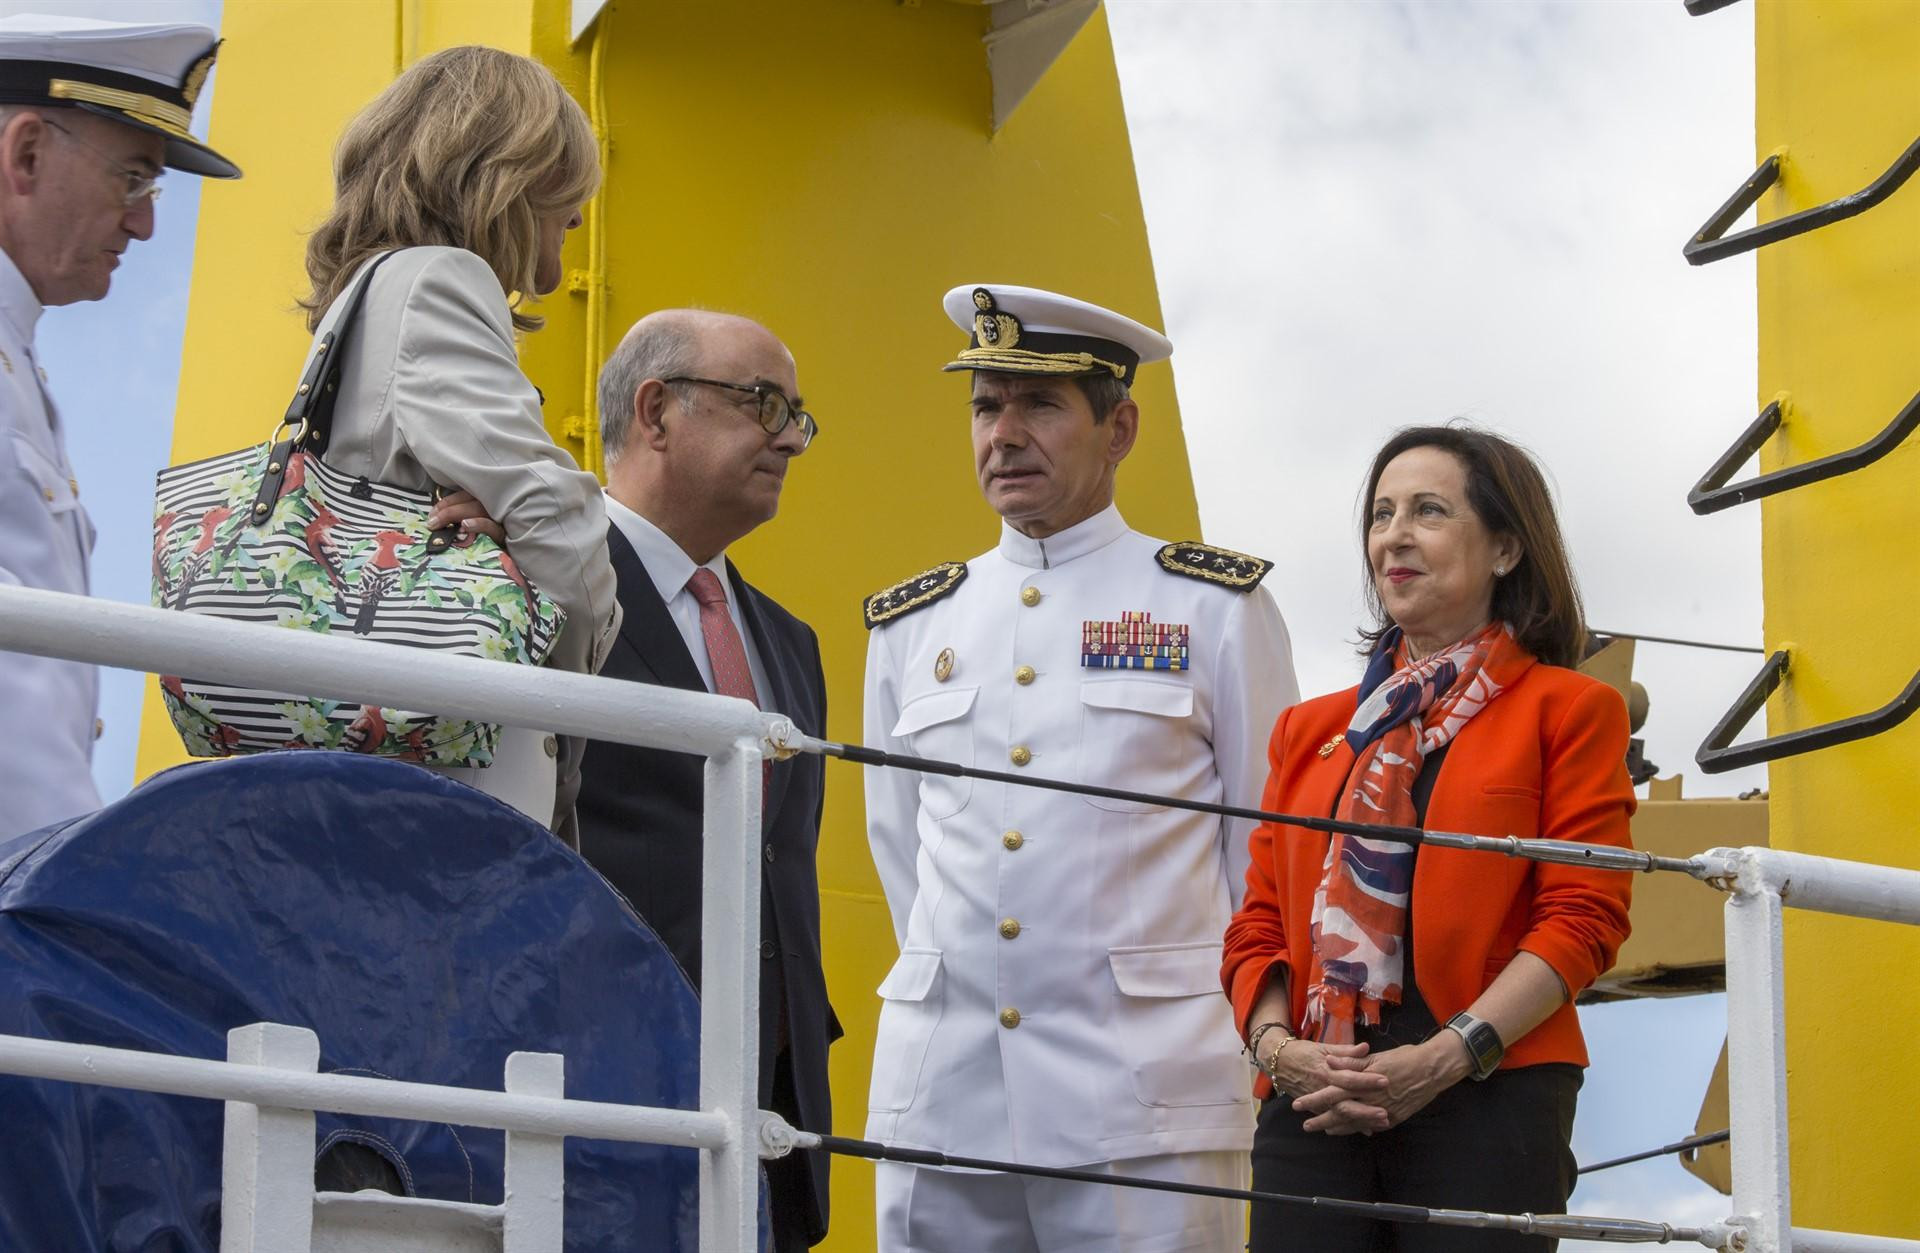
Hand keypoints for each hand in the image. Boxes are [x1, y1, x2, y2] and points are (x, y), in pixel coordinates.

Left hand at [427, 489, 504, 545]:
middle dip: (448, 509)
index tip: (432, 514)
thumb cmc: (490, 549)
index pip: (466, 495)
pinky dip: (478, 524)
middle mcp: (496, 509)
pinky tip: (465, 525)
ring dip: (456, 513)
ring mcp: (502, 521)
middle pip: (471, 500)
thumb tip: (436, 520)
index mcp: (488, 505)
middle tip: (432, 522)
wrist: (510, 568)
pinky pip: (492, 527)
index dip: (447, 502)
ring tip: (440, 523)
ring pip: (479, 509)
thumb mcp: (474, 533)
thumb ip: (461, 522)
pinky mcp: (507, 537)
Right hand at [1261, 1036, 1390, 1135]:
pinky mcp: (1316, 1108)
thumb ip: (1346, 1051)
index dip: (1367, 1080)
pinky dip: (1350, 1126)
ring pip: (1341, 1115)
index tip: (1385, 1081)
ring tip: (1381, 1125)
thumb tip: (1366, 1047)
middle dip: (1365, 1109)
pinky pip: (1334, 1119)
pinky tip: (1367, 1130)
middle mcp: (1322, 1088)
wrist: (1279, 1062)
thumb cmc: (1304, 1052)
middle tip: (1385, 1113)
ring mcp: (1319, 1101)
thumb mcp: (1324, 1047)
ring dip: (1361, 1121)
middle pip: (1346, 1102)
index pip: (1349, 1077)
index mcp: (1326, 1070)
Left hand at [1294, 1034, 1471, 1134]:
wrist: (1434, 1070)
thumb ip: (1351, 1062)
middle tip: (1305, 1125)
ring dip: (1338, 1127)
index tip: (1299, 1103)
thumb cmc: (1405, 1058)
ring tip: (1324, 1130)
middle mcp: (1371, 1100)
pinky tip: (1351, 1131)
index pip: (1333, 1092)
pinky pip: (1372, 1126)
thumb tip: (1328, 1061)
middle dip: (1321, 1119)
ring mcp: (1383, 1111)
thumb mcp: (1376, 1057)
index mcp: (1364, 1082)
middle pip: (1341, 1112)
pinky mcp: (1394, 1118)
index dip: (1316, 1099)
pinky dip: (1359, 1129)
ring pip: (1355, 1123)